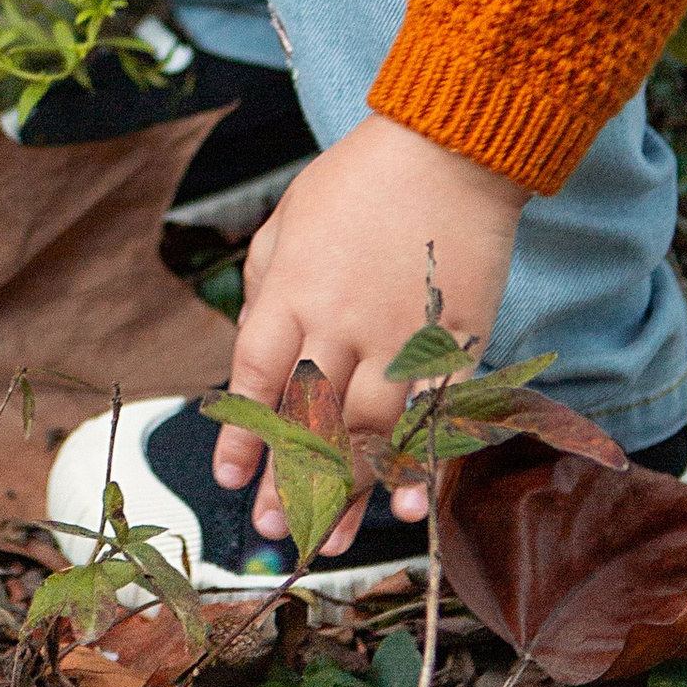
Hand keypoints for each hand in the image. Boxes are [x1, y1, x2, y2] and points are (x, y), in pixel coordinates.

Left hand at [212, 113, 525, 553]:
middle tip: (275, 528)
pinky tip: (404, 507)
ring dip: (348, 491)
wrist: (452, 148)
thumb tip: (255, 338)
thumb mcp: (289, 215)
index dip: (242, 433)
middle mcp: (342, 322)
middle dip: (290, 481)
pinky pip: (432, 418)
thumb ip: (267, 279)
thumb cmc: (361, 177)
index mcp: (293, 288)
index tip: (231, 478)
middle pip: (309, 419)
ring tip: (331, 538)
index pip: (256, 376)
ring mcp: (401, 338)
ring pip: (368, 433)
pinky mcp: (454, 343)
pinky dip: (418, 466)